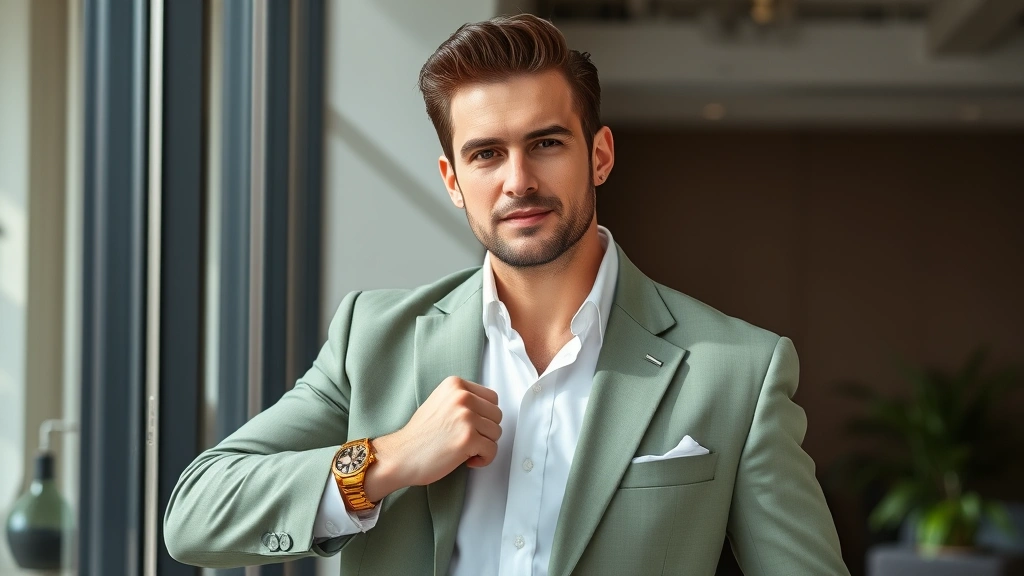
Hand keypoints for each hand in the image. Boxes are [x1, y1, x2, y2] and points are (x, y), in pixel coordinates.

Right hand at [363, 377, 501, 502]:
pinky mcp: (468, 438)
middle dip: (486, 431)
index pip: (492, 398)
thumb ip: (462, 400)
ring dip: (484, 445)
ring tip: (467, 450)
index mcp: (455, 385)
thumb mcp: (440, 402)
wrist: (400, 456)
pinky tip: (468, 460)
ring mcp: (465, 417)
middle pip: (497, 415)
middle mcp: (462, 397)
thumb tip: (487, 409)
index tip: (475, 426)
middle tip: (470, 440)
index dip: (485, 416)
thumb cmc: (419, 435)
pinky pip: (492, 450)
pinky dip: (484, 459)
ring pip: (496, 432)